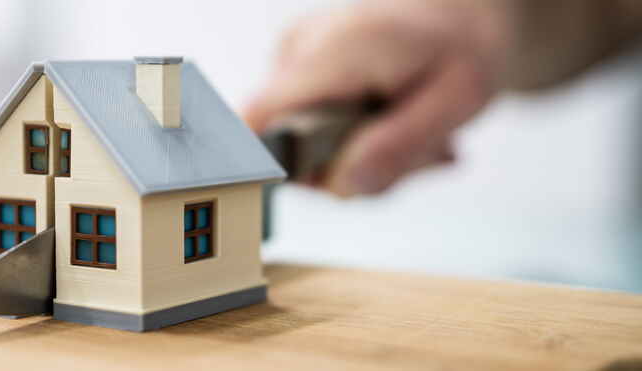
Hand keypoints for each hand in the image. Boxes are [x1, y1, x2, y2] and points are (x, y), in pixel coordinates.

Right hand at [245, 0, 509, 196]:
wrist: (459, 13)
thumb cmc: (462, 47)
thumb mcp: (455, 102)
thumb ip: (398, 148)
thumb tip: (343, 186)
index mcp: (334, 51)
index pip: (261, 118)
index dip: (278, 165)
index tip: (334, 178)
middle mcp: (301, 49)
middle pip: (290, 147)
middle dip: (351, 167)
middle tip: (412, 150)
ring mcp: (295, 59)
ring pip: (303, 145)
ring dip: (358, 154)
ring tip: (407, 128)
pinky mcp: (298, 72)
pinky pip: (310, 130)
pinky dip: (352, 138)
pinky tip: (388, 119)